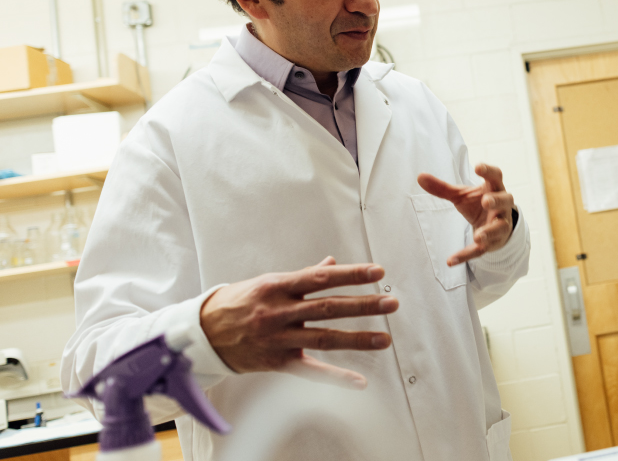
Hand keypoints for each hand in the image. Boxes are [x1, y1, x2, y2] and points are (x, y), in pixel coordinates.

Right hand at [199, 256, 397, 388]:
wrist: (200, 334)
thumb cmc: (238, 302)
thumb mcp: (267, 283)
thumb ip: (302, 276)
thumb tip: (331, 262)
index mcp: (278, 286)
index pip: (322, 278)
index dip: (351, 274)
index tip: (378, 272)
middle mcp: (279, 312)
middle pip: (328, 308)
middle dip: (363, 305)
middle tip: (392, 303)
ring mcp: (278, 338)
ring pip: (324, 339)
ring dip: (358, 339)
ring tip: (386, 339)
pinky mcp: (276, 362)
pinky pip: (309, 371)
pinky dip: (335, 377)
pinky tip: (359, 381)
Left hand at [417, 163, 515, 265]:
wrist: (496, 227)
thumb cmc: (479, 204)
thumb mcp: (461, 195)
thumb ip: (442, 188)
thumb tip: (419, 176)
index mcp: (494, 188)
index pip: (496, 176)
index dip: (488, 171)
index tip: (477, 167)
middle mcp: (502, 206)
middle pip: (505, 200)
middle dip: (496, 201)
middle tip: (486, 201)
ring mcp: (500, 225)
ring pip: (499, 227)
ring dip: (490, 231)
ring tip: (479, 236)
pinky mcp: (493, 243)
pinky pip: (481, 250)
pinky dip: (466, 255)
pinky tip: (451, 260)